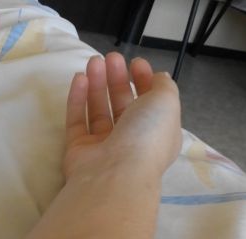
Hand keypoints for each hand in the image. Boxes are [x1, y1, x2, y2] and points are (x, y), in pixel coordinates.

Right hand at [63, 53, 181, 181]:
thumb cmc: (146, 136)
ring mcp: (104, 147)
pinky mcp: (79, 150)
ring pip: (99, 111)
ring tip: (93, 62)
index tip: (136, 62)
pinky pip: (78, 121)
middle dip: (118, 79)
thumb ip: (164, 86)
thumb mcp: (167, 102)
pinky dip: (78, 99)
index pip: (151, 104)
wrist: (115, 173)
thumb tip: (158, 78)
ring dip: (97, 84)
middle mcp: (132, 142)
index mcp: (157, 134)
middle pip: (123, 105)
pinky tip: (79, 78)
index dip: (145, 81)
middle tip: (110, 58)